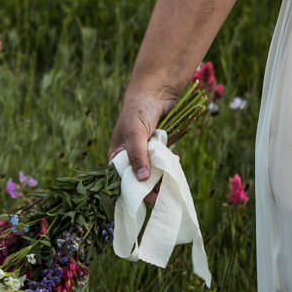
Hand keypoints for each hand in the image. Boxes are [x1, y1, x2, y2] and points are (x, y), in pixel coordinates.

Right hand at [108, 84, 176, 204]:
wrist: (156, 92)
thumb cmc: (138, 111)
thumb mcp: (135, 134)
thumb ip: (138, 155)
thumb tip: (141, 179)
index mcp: (116, 156)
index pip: (122, 181)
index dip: (134, 191)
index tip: (149, 199)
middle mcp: (129, 157)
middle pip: (140, 180)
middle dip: (152, 187)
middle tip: (164, 193)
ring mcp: (145, 153)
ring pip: (154, 173)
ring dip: (162, 176)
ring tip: (171, 178)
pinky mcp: (158, 149)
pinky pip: (163, 163)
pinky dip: (169, 164)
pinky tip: (175, 159)